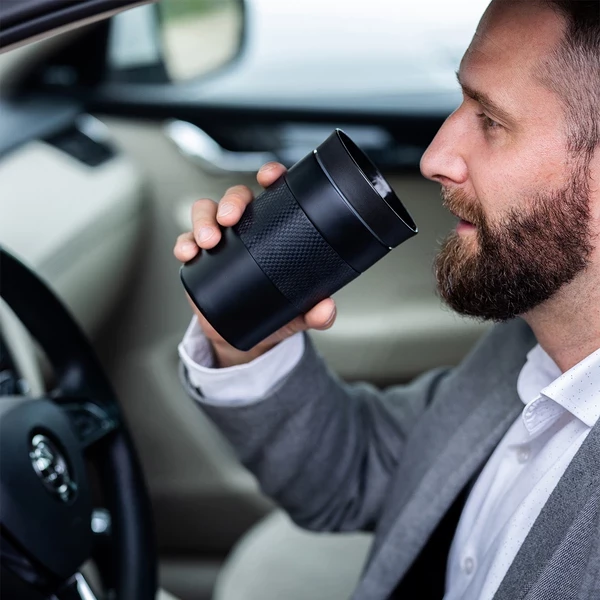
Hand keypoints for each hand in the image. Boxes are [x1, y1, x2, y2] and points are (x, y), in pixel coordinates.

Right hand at [173, 162, 336, 367]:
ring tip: (208, 241)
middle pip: (236, 198)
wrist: (247, 337)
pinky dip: (184, 243)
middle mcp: (245, 228)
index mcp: (273, 229)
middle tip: (230, 219)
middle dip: (231, 201)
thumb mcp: (299, 312)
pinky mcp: (199, 258)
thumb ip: (316, 312)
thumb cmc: (275, 313)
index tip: (269, 176)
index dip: (270, 176)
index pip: (273, 193)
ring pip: (206, 212)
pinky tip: (188, 253)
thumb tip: (326, 310)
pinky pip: (186, 240)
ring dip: (203, 221)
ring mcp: (221, 241)